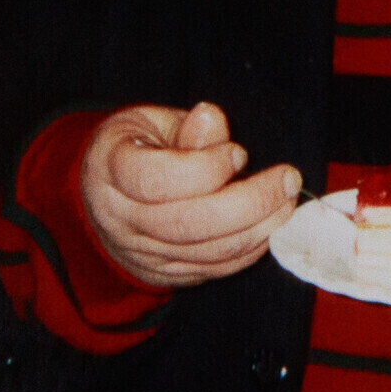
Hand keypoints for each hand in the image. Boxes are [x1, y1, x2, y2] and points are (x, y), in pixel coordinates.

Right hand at [79, 102, 301, 288]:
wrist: (103, 196)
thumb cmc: (136, 148)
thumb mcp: (152, 124)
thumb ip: (186, 128)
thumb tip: (211, 118)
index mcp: (110, 170)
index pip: (155, 181)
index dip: (204, 169)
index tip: (238, 152)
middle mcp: (119, 218)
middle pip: (188, 223)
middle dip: (249, 203)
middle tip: (287, 179)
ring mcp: (141, 252)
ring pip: (206, 251)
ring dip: (258, 228)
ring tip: (288, 200)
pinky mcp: (165, 273)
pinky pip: (213, 268)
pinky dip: (249, 249)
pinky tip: (271, 225)